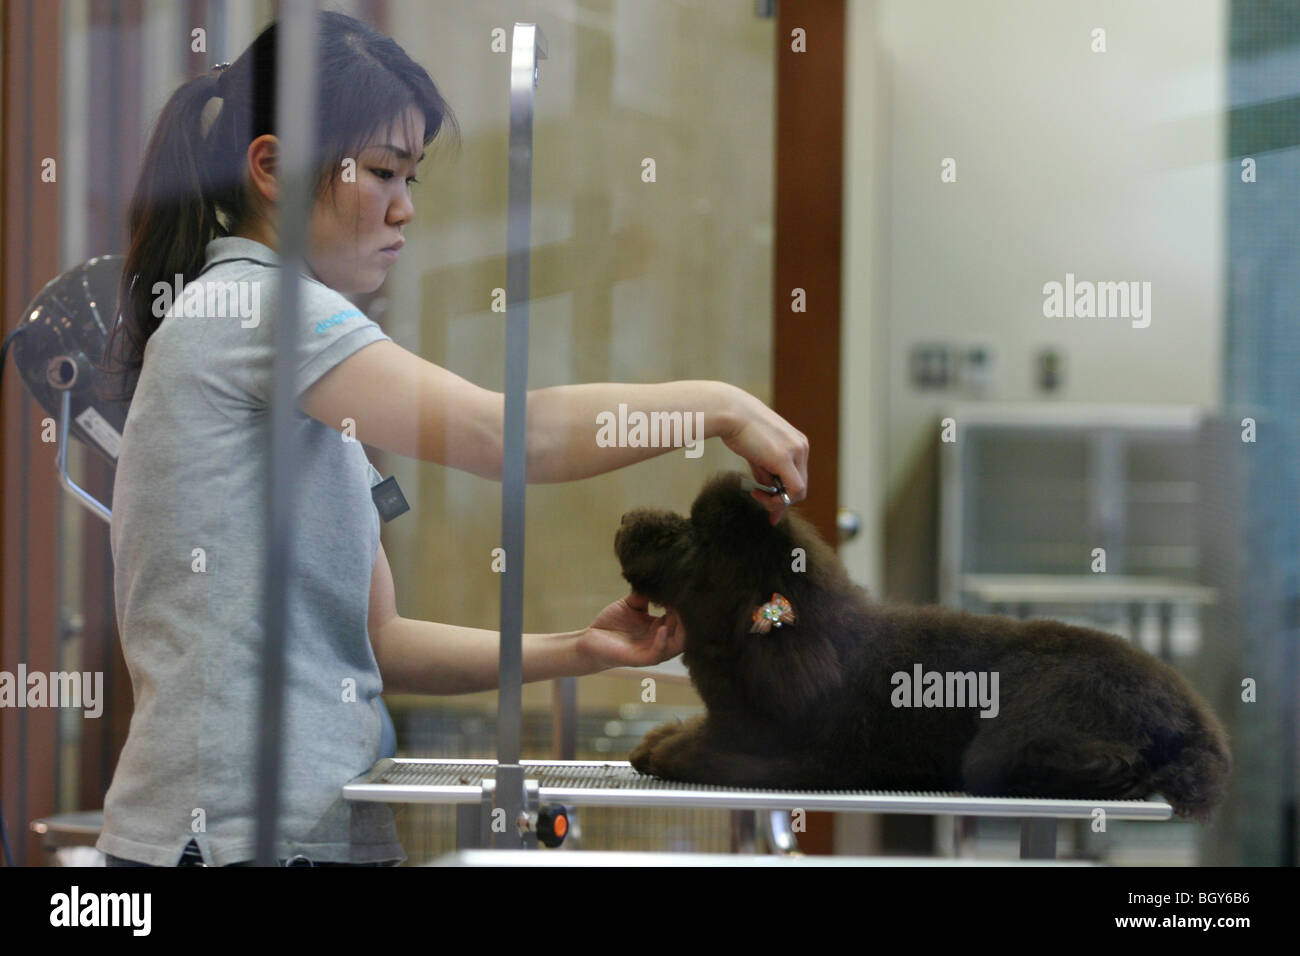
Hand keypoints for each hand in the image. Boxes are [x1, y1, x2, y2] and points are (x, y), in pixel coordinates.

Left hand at [578, 592, 685, 669]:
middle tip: (692, 600)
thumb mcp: (630, 604)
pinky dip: (662, 641)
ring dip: (682, 629)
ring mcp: (652, 651)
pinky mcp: (640, 659)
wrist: (589, 641)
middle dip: (690, 616)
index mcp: (660, 627)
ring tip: (682, 613)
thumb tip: (658, 577)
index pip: (682, 617)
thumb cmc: (611, 624)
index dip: (686, 604)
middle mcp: (661, 640)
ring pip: (677, 644)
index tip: (688, 588)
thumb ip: (644, 594)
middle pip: (686, 631)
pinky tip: (662, 627)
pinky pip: (657, 653)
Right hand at [719, 388, 809, 524]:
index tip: (766, 499)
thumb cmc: (738, 428)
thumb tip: (767, 493)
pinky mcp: (784, 459)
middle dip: (780, 500)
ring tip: (756, 493)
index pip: (798, 476)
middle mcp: (801, 446)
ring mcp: (796, 452)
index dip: (784, 494)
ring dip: (776, 501)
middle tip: (761, 502)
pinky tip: (758, 494)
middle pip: (800, 486)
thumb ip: (767, 471)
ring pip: (797, 492)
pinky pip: (793, 491)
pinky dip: (778, 501)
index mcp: (797, 442)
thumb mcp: (758, 452)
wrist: (730, 411)